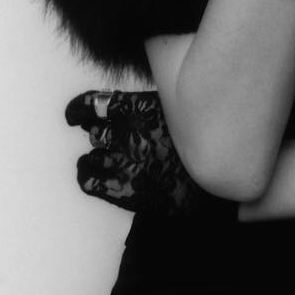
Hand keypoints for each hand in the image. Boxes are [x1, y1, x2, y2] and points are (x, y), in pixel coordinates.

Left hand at [65, 89, 202, 214]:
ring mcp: (128, 164)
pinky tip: (94, 174)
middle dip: (98, 135)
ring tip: (107, 160)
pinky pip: (89, 181)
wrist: (219, 182)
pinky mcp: (127, 191)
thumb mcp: (176, 111)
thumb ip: (145, 106)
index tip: (74, 115)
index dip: (79, 110)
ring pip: (91, 156)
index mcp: (142, 109)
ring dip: (96, 158)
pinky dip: (87, 175)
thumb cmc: (200, 143)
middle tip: (105, 138)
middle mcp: (131, 134)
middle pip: (94, 132)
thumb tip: (111, 104)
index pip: (93, 105)